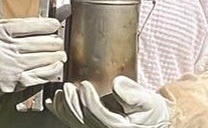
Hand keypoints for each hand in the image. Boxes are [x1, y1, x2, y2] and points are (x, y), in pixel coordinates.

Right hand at [0, 17, 65, 119]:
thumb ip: (15, 22)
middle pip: (37, 43)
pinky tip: (56, 66)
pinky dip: (51, 70)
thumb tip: (39, 17)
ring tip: (61, 53)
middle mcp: (3, 49)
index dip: (45, 24)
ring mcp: (9, 67)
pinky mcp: (14, 82)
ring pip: (40, 59)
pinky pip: (39, 75)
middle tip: (60, 41)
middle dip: (53, 42)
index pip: (27, 25)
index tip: (55, 24)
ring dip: (55, 56)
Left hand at [47, 76, 170, 127]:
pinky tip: (54, 103)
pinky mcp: (93, 126)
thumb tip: (117, 84)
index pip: (98, 115)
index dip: (89, 101)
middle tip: (68, 88)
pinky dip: (62, 112)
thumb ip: (133, 93)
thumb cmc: (150, 110)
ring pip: (76, 123)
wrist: (152, 120)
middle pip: (82, 120)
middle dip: (72, 104)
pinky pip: (74, 122)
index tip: (85, 85)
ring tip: (61, 93)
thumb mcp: (147, 100)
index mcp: (119, 127)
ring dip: (65, 107)